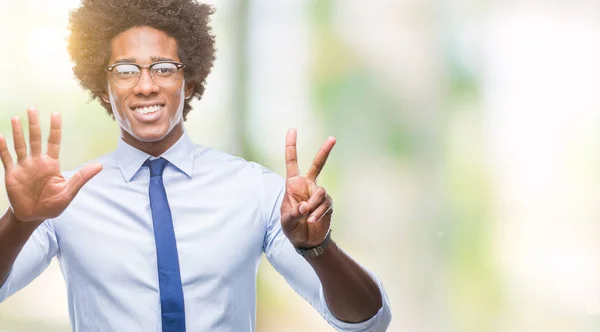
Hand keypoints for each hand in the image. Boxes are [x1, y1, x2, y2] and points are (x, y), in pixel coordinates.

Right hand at [0, 107, 101, 223]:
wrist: (33, 217)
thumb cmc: (52, 205)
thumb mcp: (69, 192)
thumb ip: (82, 177)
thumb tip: (100, 165)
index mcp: (51, 164)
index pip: (53, 142)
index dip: (54, 128)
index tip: (55, 113)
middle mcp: (37, 162)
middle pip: (35, 139)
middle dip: (34, 124)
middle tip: (32, 108)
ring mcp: (24, 167)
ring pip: (20, 145)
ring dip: (18, 132)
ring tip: (16, 118)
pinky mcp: (12, 174)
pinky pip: (6, 158)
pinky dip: (3, 148)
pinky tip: (1, 137)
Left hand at [280, 128, 335, 248]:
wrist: (306, 240)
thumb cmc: (292, 228)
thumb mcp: (286, 221)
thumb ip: (293, 213)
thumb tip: (305, 206)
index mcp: (293, 184)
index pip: (292, 161)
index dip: (291, 146)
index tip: (292, 129)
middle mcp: (308, 185)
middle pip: (318, 165)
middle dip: (325, 151)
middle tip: (333, 138)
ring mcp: (319, 194)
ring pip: (321, 192)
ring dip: (314, 204)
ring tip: (307, 216)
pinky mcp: (328, 204)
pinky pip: (325, 204)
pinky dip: (318, 212)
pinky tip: (312, 220)